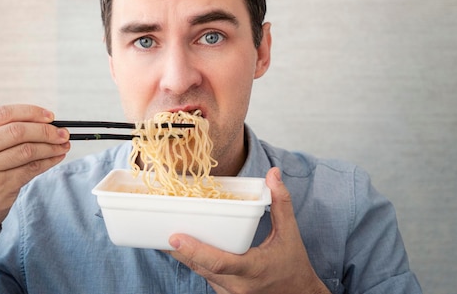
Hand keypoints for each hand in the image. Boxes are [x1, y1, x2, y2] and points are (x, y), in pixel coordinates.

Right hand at [0, 104, 69, 235]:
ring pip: (27, 150)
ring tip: (63, 145)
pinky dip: (48, 161)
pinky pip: (31, 169)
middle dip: (46, 130)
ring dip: (51, 146)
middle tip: (62, 133)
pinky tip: (56, 157)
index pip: (3, 114)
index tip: (50, 116)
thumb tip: (42, 120)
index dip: (31, 113)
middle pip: (17, 131)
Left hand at [168, 167, 329, 293]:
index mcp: (253, 269)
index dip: (195, 250)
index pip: (219, 262)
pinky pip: (206, 277)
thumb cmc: (294, 265)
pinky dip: (195, 263)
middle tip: (162, 231)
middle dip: (180, 251)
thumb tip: (273, 174)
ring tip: (166, 237)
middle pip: (201, 268)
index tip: (175, 236)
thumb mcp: (289, 234)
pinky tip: (184, 248)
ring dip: (184, 258)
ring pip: (200, 274)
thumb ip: (280, 203)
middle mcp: (238, 286)